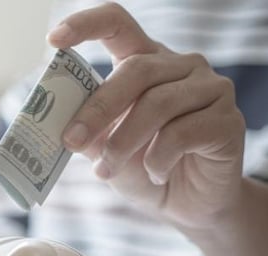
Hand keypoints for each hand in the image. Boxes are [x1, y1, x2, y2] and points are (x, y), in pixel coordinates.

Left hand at [48, 2, 245, 229]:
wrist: (186, 205)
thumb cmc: (141, 169)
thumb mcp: (104, 149)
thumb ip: (87, 130)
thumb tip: (56, 121)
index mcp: (145, 62)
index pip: (118, 24)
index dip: (85, 26)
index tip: (54, 40)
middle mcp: (180, 66)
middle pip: (136, 70)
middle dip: (98, 108)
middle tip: (72, 140)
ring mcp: (209, 88)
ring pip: (157, 104)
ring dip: (123, 142)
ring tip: (106, 171)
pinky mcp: (227, 120)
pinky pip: (182, 134)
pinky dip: (157, 159)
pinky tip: (156, 173)